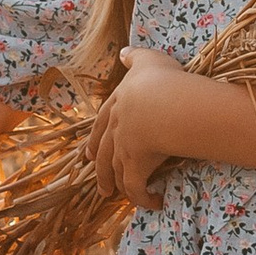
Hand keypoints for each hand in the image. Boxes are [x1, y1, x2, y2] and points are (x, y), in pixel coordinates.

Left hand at [88, 44, 200, 209]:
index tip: (88, 153)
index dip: (95, 138)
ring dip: (115, 184)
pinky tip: (153, 202)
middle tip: (98, 180)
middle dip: (100, 167)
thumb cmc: (162, 80)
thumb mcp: (148, 60)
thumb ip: (135, 56)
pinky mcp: (136, 166)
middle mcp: (116, 128)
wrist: (166, 103)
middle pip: (104, 151)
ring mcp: (123, 148)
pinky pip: (136, 187)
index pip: (101, 124)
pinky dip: (143, 197)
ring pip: (115, 171)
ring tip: (116, 194)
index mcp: (117, 104)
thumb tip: (123, 51)